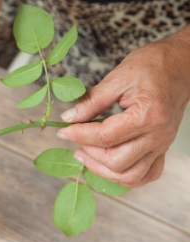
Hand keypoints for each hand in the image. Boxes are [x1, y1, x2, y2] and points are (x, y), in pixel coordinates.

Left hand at [57, 26, 189, 187]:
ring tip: (85, 154)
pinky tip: (108, 164)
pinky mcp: (162, 148)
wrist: (182, 64)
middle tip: (73, 139)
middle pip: (117, 161)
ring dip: (103, 170)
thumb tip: (68, 118)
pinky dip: (125, 176)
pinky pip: (146, 175)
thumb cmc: (152, 65)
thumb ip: (92, 101)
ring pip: (131, 176)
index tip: (63, 131)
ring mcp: (162, 145)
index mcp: (148, 115)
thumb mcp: (118, 78)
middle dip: (89, 154)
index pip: (106, 136)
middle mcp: (158, 136)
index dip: (79, 135)